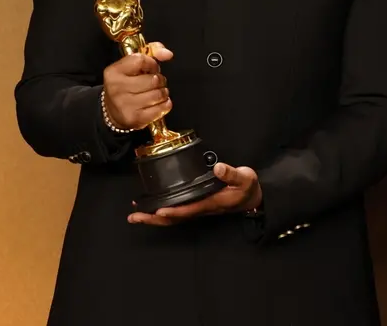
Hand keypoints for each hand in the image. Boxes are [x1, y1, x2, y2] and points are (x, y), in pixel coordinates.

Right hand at [102, 41, 172, 130]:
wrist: (113, 112)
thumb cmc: (126, 84)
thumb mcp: (132, 65)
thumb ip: (152, 51)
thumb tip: (167, 54)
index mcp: (114, 72)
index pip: (141, 60)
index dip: (152, 64)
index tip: (151, 68)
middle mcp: (117, 88)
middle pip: (153, 79)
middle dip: (159, 80)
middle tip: (155, 83)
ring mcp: (125, 105)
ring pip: (158, 94)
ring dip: (163, 92)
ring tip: (156, 92)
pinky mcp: (135, 118)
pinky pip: (161, 108)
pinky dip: (165, 105)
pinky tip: (158, 103)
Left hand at [128, 163, 261, 225]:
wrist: (252, 199)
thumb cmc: (247, 188)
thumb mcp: (245, 178)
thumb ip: (232, 173)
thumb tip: (218, 167)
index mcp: (211, 203)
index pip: (188, 209)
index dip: (173, 211)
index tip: (158, 211)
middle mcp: (201, 209)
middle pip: (174, 219)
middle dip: (154, 219)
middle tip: (134, 217)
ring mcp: (197, 209)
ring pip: (173, 218)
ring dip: (153, 218)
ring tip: (136, 215)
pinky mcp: (196, 206)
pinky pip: (176, 213)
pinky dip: (161, 213)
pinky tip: (152, 208)